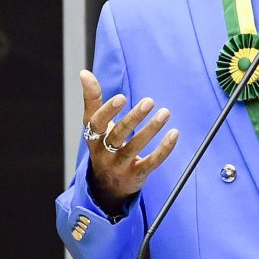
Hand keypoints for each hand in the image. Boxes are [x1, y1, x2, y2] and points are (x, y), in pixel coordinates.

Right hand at [80, 69, 178, 212]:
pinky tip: (174, 134)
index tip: (122, 97)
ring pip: (135, 148)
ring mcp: (120, 165)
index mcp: (93, 137)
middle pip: (117, 135)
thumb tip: (84, 73)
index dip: (108, 111)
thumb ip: (92, 100)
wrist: (107, 185)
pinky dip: (164, 149)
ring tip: (165, 113)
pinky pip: (151, 162)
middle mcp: (104, 153)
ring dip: (151, 129)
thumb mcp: (95, 125)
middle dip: (134, 118)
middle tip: (150, 101)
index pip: (96, 123)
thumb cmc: (103, 145)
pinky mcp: (136, 175)